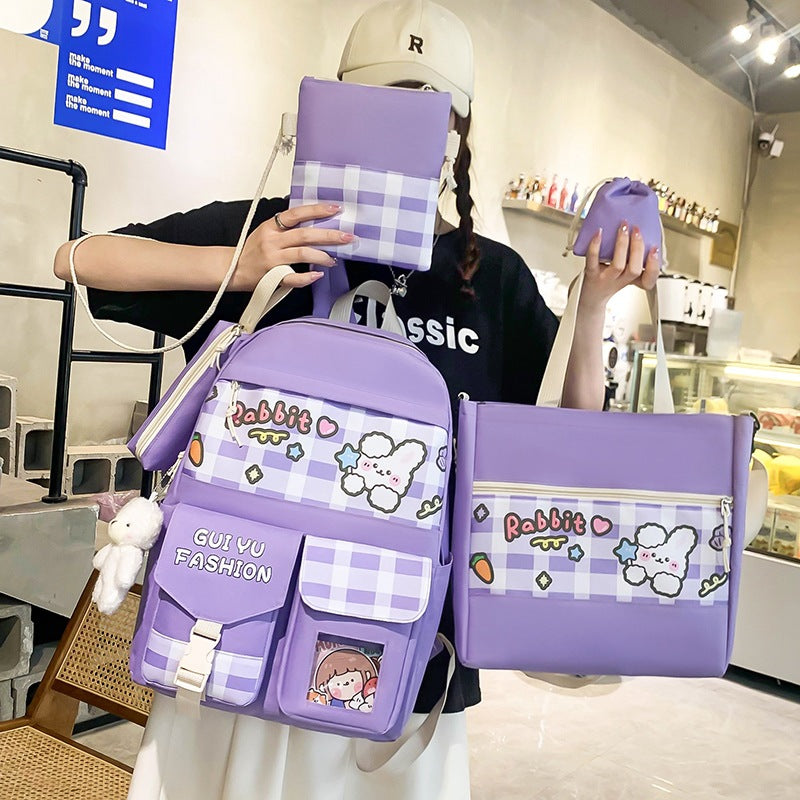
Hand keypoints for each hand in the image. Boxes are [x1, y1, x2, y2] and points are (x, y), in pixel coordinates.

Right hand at [232, 203, 354, 290]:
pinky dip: (307, 277)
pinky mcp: (273, 276)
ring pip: (303, 254)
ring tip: (333, 259)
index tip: (335, 209)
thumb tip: (312, 221)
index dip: (317, 210)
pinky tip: (318, 275)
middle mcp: (272, 241)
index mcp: (271, 227)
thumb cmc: (251, 251)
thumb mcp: (266, 232)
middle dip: (330, 235)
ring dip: (323, 256)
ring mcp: (273, 259)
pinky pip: (293, 277)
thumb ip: (285, 227)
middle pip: (305, 234)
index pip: (297, 214)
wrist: (231, 269)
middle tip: (347, 236)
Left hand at [580, 221, 659, 310]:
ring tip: (623, 228)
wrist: (588, 297)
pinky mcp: (590, 274)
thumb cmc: (607, 281)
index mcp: (631, 280)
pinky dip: (595, 246)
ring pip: (618, 265)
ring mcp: (605, 278)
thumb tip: (640, 232)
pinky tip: (599, 234)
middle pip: (634, 269)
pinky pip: (593, 260)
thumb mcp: (624, 273)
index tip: (655, 249)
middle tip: (637, 230)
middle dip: (638, 248)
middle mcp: (619, 280)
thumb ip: (633, 258)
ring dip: (622, 244)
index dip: (654, 267)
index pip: (649, 279)